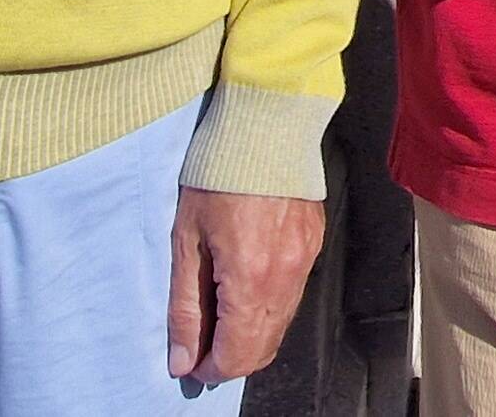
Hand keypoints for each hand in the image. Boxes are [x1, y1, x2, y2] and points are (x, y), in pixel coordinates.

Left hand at [168, 188, 325, 385]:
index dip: (210, 369)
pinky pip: (292, 296)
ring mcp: (305, 262)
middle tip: (201, 348)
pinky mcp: (313, 246)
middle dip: (231, 360)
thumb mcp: (185, 241)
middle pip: (263, 348)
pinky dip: (268, 308)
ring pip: (280, 326)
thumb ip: (185, 307)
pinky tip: (243, 291)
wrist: (265, 125)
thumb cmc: (217, 176)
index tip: (190, 365)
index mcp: (250, 280)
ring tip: (219, 320)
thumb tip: (182, 359)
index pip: (237, 355)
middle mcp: (285, 279)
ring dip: (251, 337)